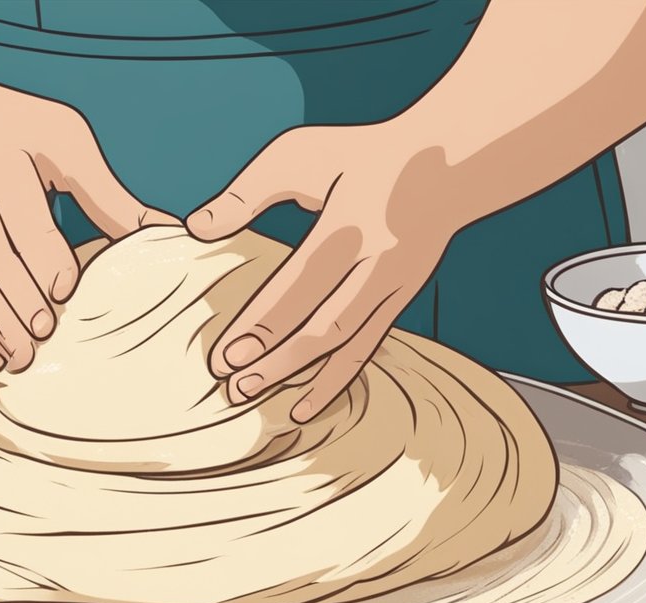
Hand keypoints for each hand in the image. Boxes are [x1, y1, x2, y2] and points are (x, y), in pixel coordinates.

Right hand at [0, 72, 175, 373]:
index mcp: (10, 151)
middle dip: (18, 292)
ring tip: (24, 354)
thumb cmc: (9, 129)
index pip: (24, 208)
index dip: (43, 251)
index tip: (65, 286)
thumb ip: (107, 193)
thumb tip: (170, 232)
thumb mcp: (62, 140)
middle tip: (46, 328)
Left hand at [187, 125, 466, 422]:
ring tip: (256, 400)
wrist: (448, 161)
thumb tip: (196, 226)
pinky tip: (303, 407)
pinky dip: (334, 381)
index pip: (299, 285)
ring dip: (300, 377)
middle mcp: (376, 264)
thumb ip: (246, 192)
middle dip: (276, 361)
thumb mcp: (301, 153)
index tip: (226, 355)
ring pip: (344, 345)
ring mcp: (394, 288)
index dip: (262, 325)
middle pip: (322, 325)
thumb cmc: (362, 154)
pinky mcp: (400, 302)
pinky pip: (364, 350)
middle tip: (232, 388)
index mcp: (348, 225)